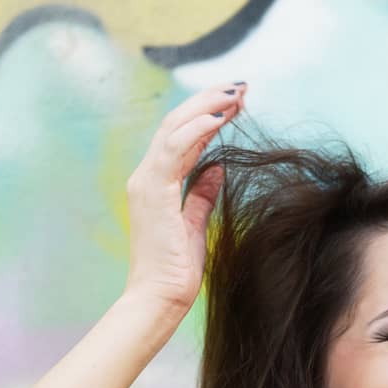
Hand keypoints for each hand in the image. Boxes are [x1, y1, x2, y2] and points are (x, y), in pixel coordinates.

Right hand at [123, 81, 247, 313]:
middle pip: (176, 123)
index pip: (181, 136)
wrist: (158, 299)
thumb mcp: (194, 226)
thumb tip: (217, 169)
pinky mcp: (153, 192)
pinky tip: (219, 118)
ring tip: (236, 94)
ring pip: (174, 128)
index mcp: (155, 183)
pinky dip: (196, 130)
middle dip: (208, 101)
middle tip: (241, 88)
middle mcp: (145, 177)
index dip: (207, 115)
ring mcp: (146, 182)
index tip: (236, 103)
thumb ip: (201, 195)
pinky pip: (174, 150)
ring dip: (206, 107)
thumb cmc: (175, 271)